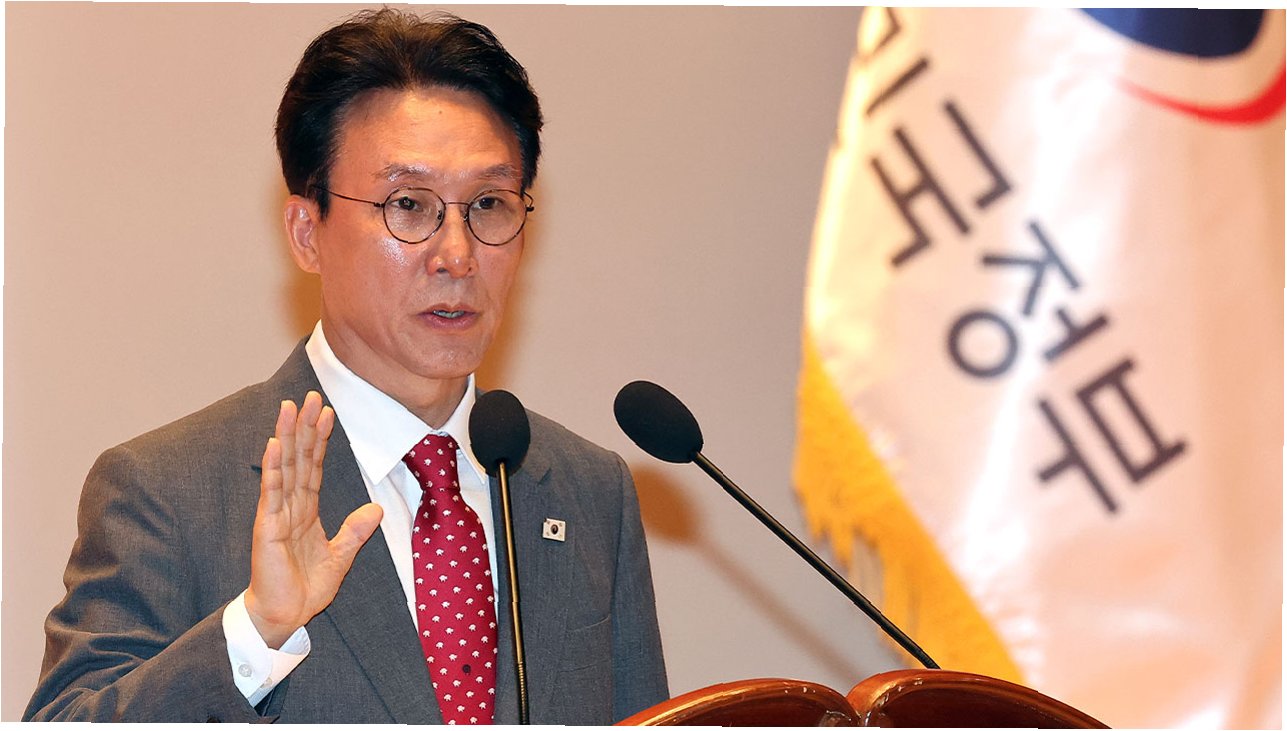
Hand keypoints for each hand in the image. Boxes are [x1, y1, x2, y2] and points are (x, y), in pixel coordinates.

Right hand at [245, 391, 382, 647]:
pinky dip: (273, 468)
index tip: (328, 412)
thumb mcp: (341, 557)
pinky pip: (271, 493)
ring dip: (286, 436)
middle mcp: (290, 507)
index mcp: (306, 511)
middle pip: (299, 458)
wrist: (284, 616)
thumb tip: (377, 509)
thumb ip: (355, 532)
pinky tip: (274, 444)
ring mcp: (276, 514)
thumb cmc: (305, 589)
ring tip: (289, 408)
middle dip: (305, 427)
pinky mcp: (265, 527)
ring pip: (283, 467)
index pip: (314, 466)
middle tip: (310, 395)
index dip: (320, 439)